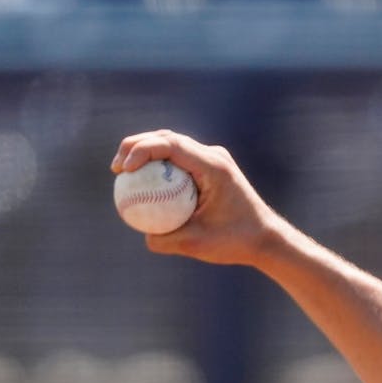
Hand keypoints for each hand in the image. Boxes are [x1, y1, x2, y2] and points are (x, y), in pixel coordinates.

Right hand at [111, 129, 282, 266]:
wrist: (265, 238)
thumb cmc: (236, 241)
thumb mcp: (199, 245)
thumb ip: (168, 240)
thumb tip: (144, 234)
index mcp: (213, 167)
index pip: (171, 144)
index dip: (141, 149)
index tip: (124, 170)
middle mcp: (214, 156)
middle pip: (167, 137)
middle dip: (135, 145)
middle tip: (115, 168)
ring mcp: (213, 160)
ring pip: (172, 144)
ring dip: (145, 152)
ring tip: (122, 171)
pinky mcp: (210, 168)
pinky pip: (178, 160)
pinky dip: (158, 165)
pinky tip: (141, 183)